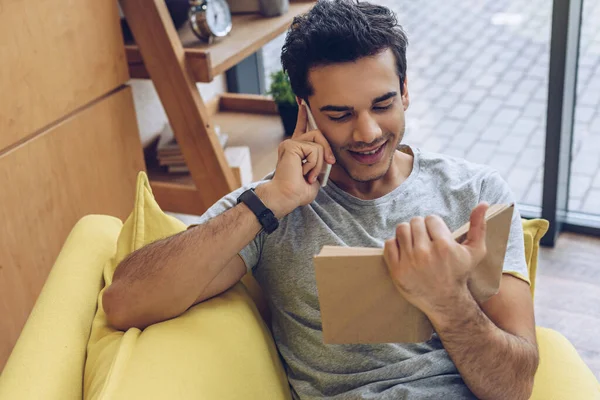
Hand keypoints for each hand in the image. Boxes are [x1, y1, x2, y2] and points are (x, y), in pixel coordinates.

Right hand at [267, 103, 335, 215]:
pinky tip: (304, 172)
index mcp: (297, 150)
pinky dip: (314, 164)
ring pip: (318, 143)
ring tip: (309, 174)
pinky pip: (314, 149)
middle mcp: (292, 144)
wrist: (287, 197)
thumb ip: (321, 163)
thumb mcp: (316, 175)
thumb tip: (329, 156)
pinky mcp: (291, 145)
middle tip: (330, 163)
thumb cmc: (298, 192)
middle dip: (327, 150)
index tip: (303, 102)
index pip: (302, 128)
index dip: (304, 116)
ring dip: (319, 162)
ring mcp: (290, 144)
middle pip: (319, 134)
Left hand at [383, 203, 488, 317]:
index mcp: (444, 246)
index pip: (431, 219)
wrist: (445, 301)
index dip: (435, 226)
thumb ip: (479, 226)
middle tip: (426, 240)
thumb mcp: (475, 251)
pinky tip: (405, 252)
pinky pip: (389, 244)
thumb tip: (483, 203)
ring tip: (415, 243)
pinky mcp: (396, 270)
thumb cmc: (460, 273)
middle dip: (421, 228)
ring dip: (407, 233)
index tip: (437, 236)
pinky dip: (395, 245)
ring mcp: (409, 262)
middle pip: (415, 222)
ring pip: (401, 229)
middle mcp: (425, 253)